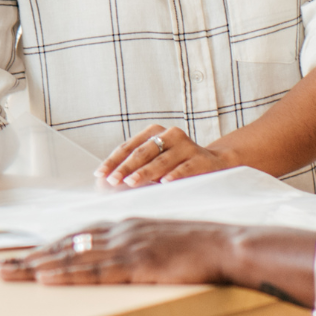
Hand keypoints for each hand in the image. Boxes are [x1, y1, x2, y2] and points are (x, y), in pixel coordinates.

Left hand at [0, 219, 235, 284]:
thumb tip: (112, 259)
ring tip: (5, 274)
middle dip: (27, 258)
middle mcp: (118, 231)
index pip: (74, 238)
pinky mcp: (136, 263)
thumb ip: (134, 245)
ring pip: (70, 257)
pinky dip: (66, 274)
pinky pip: (94, 270)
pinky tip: (45, 278)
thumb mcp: (159, 240)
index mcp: (123, 226)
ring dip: (35, 266)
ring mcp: (126, 246)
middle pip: (63, 245)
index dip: (45, 249)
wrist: (225, 245)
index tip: (20, 258)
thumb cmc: (197, 247)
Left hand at [96, 125, 230, 187]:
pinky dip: (175, 175)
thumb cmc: (176, 164)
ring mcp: (187, 146)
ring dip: (146, 172)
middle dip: (126, 167)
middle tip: (113, 180)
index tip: (100, 174)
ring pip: (162, 160)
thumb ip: (135, 168)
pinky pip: (185, 168)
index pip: (129, 147)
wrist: (214, 163)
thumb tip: (108, 181)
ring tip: (132, 182)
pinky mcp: (201, 159)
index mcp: (155, 132)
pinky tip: (164, 183)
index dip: (113, 161)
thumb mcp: (155, 162)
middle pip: (143, 152)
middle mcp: (170, 135)